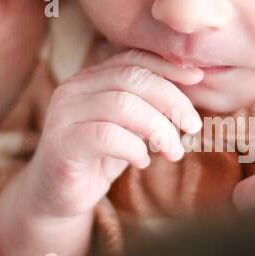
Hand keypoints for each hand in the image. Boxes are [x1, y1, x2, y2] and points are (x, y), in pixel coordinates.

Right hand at [24, 52, 203, 220]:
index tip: (198, 79)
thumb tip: (191, 83)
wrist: (56, 196)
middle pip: (130, 78)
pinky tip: (142, 161)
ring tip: (173, 151)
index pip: (132, 59)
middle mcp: (73, 89)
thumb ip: (149, 105)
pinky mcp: (62, 144)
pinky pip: (106, 136)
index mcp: (90, 78)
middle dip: (170, 100)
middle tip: (193, 127)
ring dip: (158, 128)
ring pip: (121, 104)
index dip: (168, 66)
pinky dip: (134, 148)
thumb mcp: (129, 127)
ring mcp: (63, 115)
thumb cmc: (98, 158)